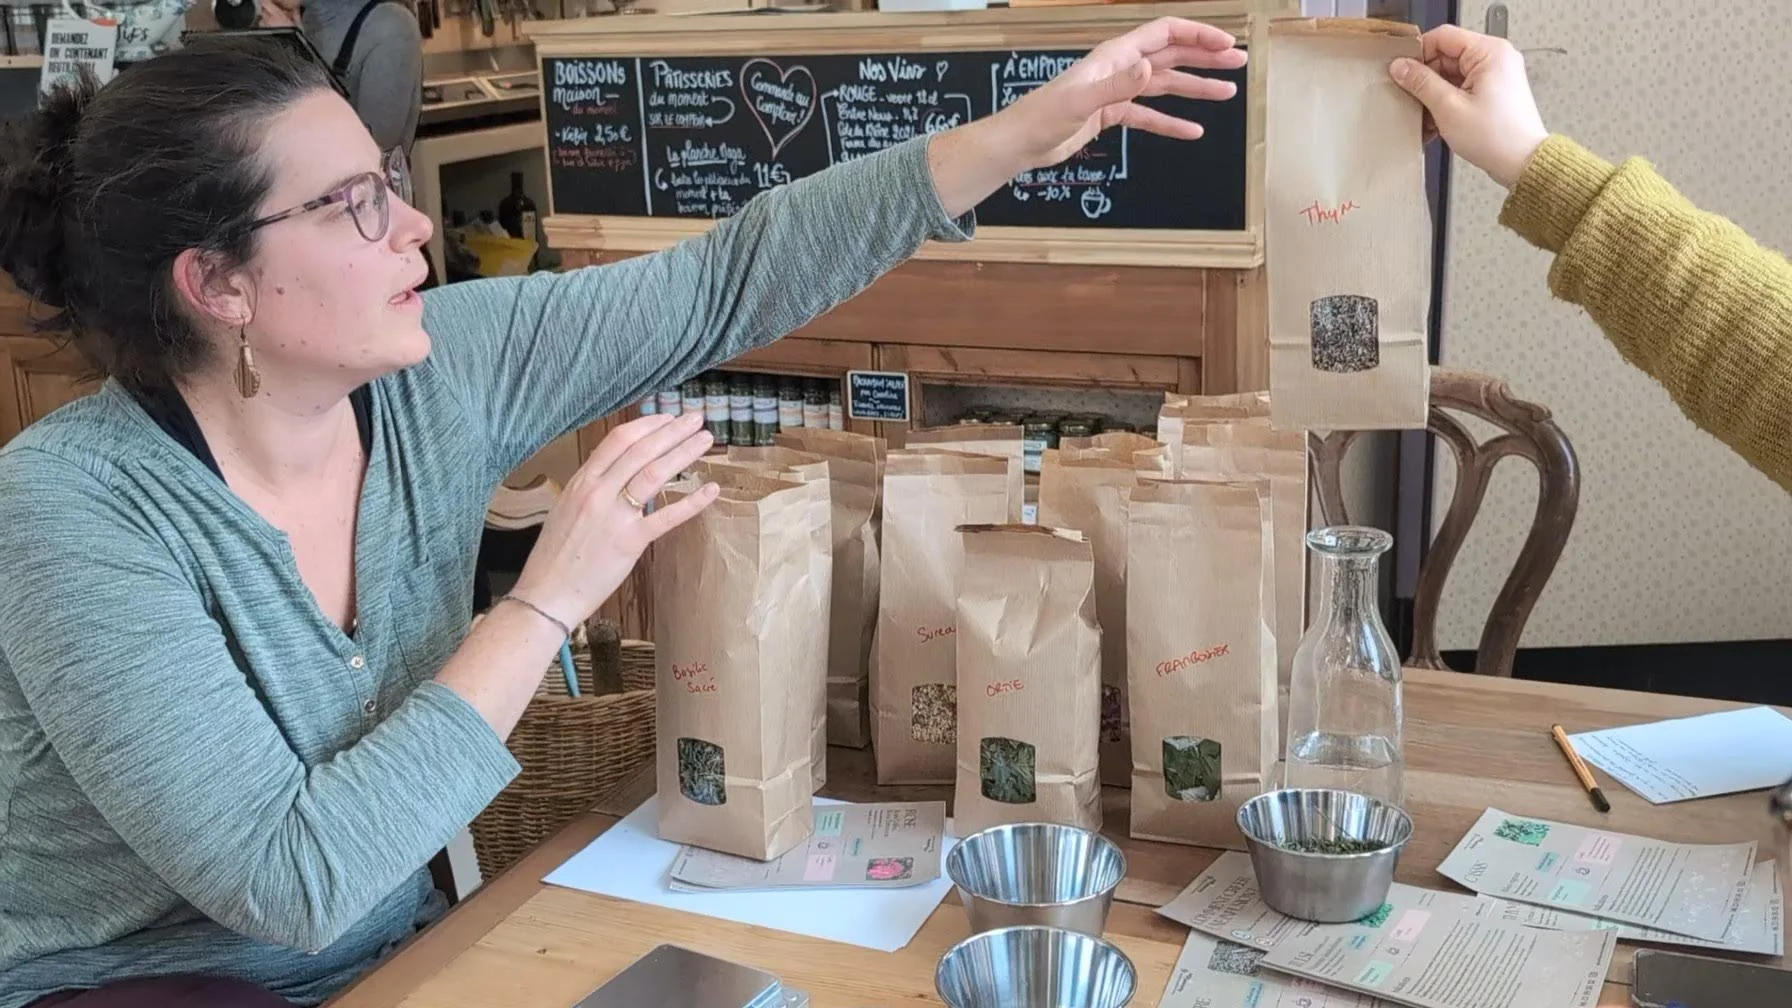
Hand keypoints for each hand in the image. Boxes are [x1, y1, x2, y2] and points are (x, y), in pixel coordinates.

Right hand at [508, 410, 717, 629]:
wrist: (545, 593)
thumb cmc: (556, 555)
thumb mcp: (567, 508)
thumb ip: (592, 488)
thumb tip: (617, 473)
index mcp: (581, 482)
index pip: (618, 440)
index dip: (647, 425)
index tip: (668, 419)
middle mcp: (597, 492)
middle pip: (641, 450)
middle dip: (672, 430)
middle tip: (696, 418)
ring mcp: (614, 516)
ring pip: (654, 473)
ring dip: (684, 452)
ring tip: (705, 440)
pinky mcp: (629, 542)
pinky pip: (666, 516)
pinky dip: (692, 501)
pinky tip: (711, 490)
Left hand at [999, 17, 1247, 171]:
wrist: (1021, 142)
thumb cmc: (1043, 117)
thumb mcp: (1082, 101)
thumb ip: (1117, 86)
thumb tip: (1148, 69)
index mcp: (1115, 56)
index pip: (1165, 34)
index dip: (1197, 35)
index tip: (1226, 44)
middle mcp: (1119, 68)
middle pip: (1171, 55)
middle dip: (1206, 57)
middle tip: (1238, 63)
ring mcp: (1116, 90)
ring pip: (1164, 84)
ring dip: (1195, 88)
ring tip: (1227, 94)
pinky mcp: (1111, 113)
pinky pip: (1148, 115)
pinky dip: (1170, 122)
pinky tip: (1192, 130)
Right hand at [1388, 24, 1548, 189]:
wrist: (1522, 163)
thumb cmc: (1497, 137)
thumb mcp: (1449, 108)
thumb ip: (1421, 83)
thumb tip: (1400, 67)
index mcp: (1489, 52)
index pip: (1443, 36)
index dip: (1419, 53)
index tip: (1402, 72)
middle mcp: (1495, 57)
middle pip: (1446, 55)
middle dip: (1426, 78)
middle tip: (1412, 99)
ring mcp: (1495, 74)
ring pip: (1451, 74)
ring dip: (1434, 94)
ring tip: (1426, 116)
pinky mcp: (1493, 90)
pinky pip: (1461, 87)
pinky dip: (1446, 101)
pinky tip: (1437, 121)